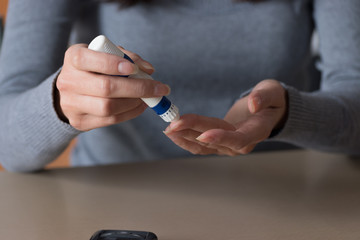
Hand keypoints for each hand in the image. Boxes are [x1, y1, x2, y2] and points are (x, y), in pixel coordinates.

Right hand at [56, 44, 169, 130]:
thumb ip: (127, 56)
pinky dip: (130, 113)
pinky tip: (140, 105)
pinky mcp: (80, 122)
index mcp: (73, 58)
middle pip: (106, 88)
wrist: (72, 90)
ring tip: (148, 97)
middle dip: (137, 88)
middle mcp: (68, 81)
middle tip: (158, 87)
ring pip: (108, 107)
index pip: (89, 60)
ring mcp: (72, 104)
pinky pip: (110, 120)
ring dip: (135, 102)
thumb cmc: (95, 67)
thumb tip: (148, 70)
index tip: (135, 69)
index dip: (113, 64)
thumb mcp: (106, 53)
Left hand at [164, 80, 287, 155]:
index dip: (221, 137)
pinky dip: (185, 139)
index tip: (203, 134)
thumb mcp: (273, 92)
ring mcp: (228, 146)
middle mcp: (242, 144)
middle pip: (214, 141)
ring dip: (184, 138)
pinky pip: (199, 145)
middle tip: (173, 123)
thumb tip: (253, 104)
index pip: (238, 139)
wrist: (268, 112)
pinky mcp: (218, 144)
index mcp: (257, 132)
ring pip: (203, 146)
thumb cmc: (271, 100)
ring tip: (168, 129)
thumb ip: (265, 97)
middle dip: (192, 132)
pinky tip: (172, 133)